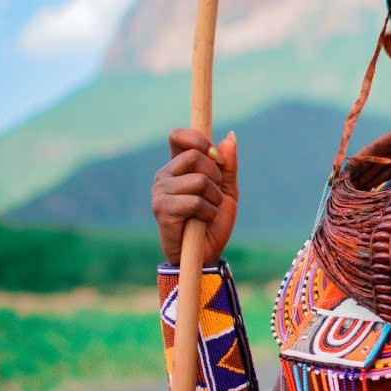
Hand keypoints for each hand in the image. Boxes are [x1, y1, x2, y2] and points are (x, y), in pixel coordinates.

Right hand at [151, 128, 238, 264]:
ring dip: (214, 199)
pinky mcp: (161, 209)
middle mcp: (164, 175)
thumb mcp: (226, 191)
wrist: (206, 253)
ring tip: (207, 212)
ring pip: (199, 180)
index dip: (198, 140)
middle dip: (215, 177)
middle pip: (195, 156)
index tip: (216, 156)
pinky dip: (207, 213)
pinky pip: (195, 201)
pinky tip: (201, 222)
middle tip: (213, 196)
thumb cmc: (213, 222)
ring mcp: (160, 191)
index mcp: (178, 167)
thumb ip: (228, 166)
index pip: (178, 136)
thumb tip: (230, 136)